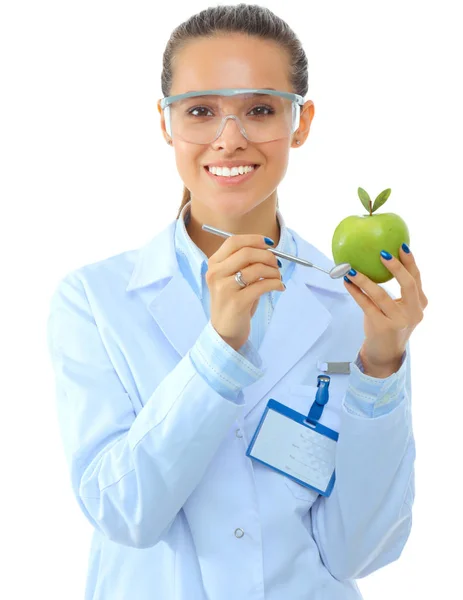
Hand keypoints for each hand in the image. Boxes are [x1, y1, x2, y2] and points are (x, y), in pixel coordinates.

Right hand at [206, 234, 284, 351]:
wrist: (225, 330)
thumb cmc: (233, 301)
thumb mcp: (233, 278)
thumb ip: (244, 263)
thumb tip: (268, 249)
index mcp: (214, 264)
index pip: (233, 242)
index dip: (254, 239)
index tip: (270, 244)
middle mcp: (215, 274)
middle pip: (246, 253)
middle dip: (268, 256)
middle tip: (277, 264)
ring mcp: (224, 288)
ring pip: (256, 269)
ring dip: (274, 271)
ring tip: (278, 277)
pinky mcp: (237, 302)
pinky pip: (262, 285)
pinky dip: (276, 283)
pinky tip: (279, 287)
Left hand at [343, 246, 427, 375]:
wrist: (385, 353)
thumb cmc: (391, 324)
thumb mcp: (400, 308)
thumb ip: (399, 290)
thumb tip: (382, 260)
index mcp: (419, 304)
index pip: (416, 278)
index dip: (410, 262)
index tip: (400, 246)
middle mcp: (413, 312)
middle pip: (408, 284)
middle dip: (396, 267)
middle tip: (382, 254)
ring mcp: (398, 321)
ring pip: (381, 295)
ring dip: (364, 280)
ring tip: (352, 269)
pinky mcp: (382, 327)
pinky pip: (366, 305)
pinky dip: (356, 292)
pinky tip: (348, 283)